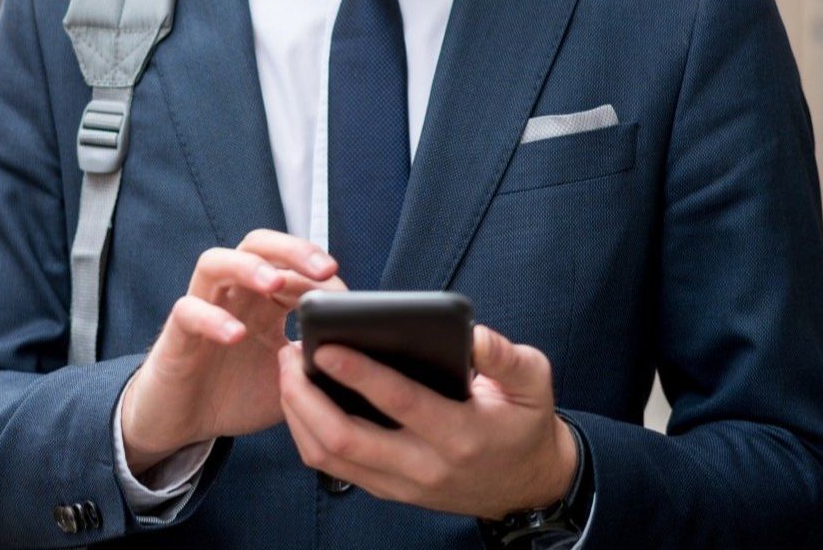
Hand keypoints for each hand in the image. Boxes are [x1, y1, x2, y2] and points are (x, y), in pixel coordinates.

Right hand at [121, 230, 343, 471]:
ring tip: (274, 283)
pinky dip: (212, 318)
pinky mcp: (177, 333)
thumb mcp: (289, 384)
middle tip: (324, 269)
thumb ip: (317, 366)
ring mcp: (203, 308)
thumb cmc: (236, 395)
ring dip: (248, 267)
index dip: (320, 274)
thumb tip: (360, 361)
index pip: (293, 265)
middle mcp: (234, 295)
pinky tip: (236, 334)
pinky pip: (189, 311)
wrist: (183, 423)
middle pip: (258, 245)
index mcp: (264, 302)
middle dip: (293, 250)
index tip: (348, 300)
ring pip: (217, 262)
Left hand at [276, 326, 576, 519]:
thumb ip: (506, 356)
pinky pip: (332, 465)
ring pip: (327, 456)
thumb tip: (472, 333)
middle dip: (305, 395)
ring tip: (288, 370)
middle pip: (344, 438)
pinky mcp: (386, 490)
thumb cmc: (524, 423)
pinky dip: (306, 431)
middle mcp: (424, 466)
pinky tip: (300, 398)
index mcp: (461, 434)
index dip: (359, 374)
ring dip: (297, 413)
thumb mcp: (534, 383)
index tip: (326, 345)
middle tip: (290, 353)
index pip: (400, 403)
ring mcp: (400, 485)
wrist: (526, 486)